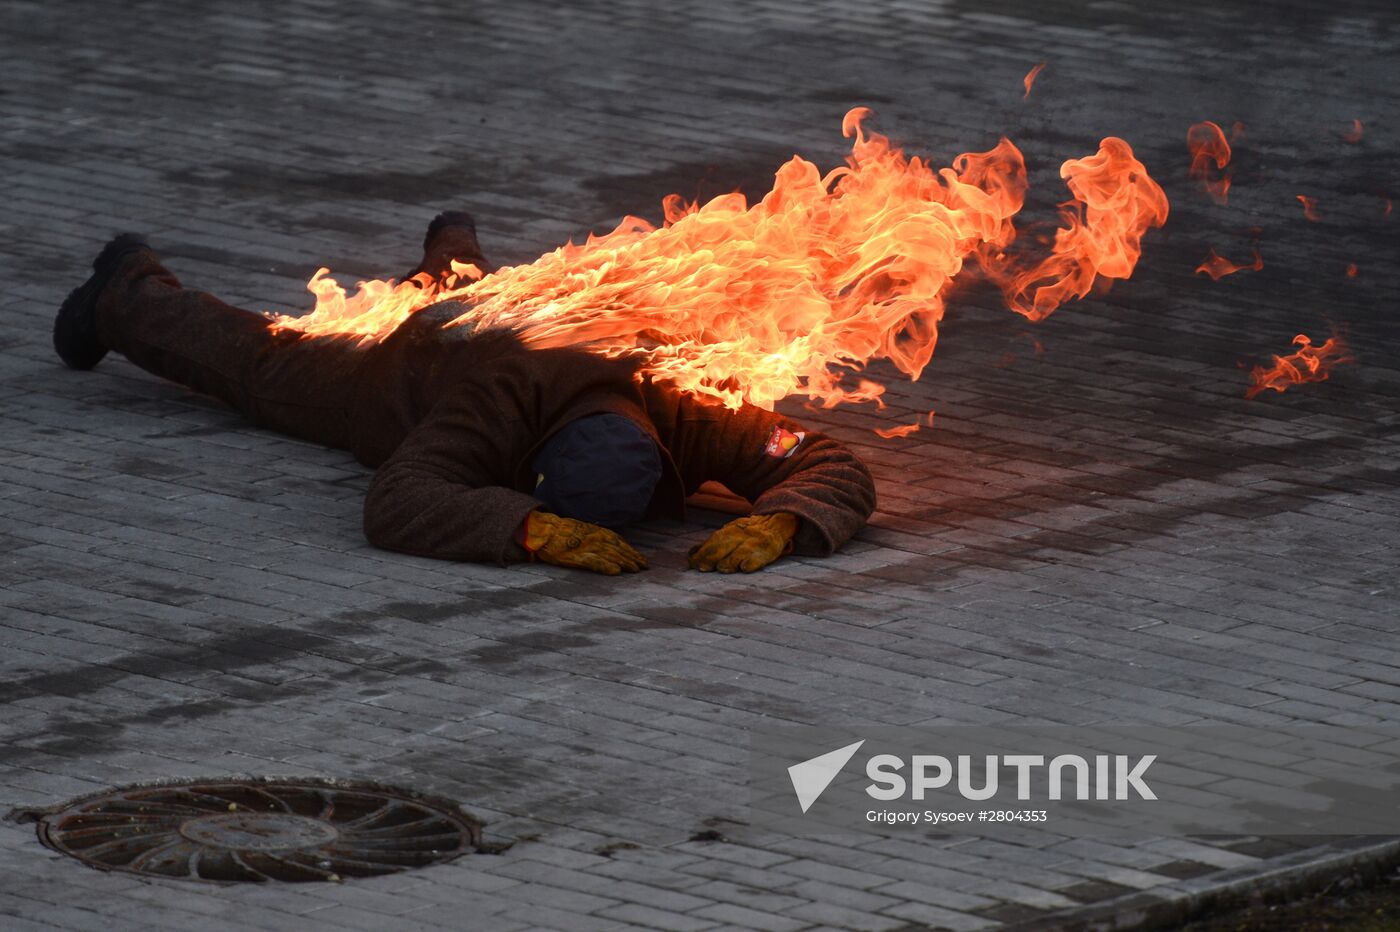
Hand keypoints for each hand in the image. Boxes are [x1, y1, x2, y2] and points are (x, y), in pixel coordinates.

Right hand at [522, 510, 647, 574]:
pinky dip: (606, 566)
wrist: (544, 531)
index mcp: (598, 532)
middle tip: (645, 567)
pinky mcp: (578, 557)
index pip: (620, 542)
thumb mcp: (584, 530)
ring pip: (611, 556)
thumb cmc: (562, 532)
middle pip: (619, 550)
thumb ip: (597, 536)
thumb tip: (613, 544)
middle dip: (633, 558)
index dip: (632, 551)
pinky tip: (616, 571)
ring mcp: (588, 547)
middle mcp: (596, 538)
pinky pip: (595, 562)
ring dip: (625, 563)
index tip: (642, 560)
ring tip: (636, 570)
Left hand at [689, 512, 797, 572]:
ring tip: (722, 568)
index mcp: (730, 531)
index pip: (713, 541)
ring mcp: (755, 542)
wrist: (776, 520)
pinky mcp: (769, 549)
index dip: (702, 552)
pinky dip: (753, 562)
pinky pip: (760, 556)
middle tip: (702, 568)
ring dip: (730, 560)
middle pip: (724, 545)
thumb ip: (712, 544)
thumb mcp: (729, 533)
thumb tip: (691, 553)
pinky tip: (746, 568)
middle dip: (711, 556)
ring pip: (741, 551)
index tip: (692, 563)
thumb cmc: (747, 533)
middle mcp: (741, 535)